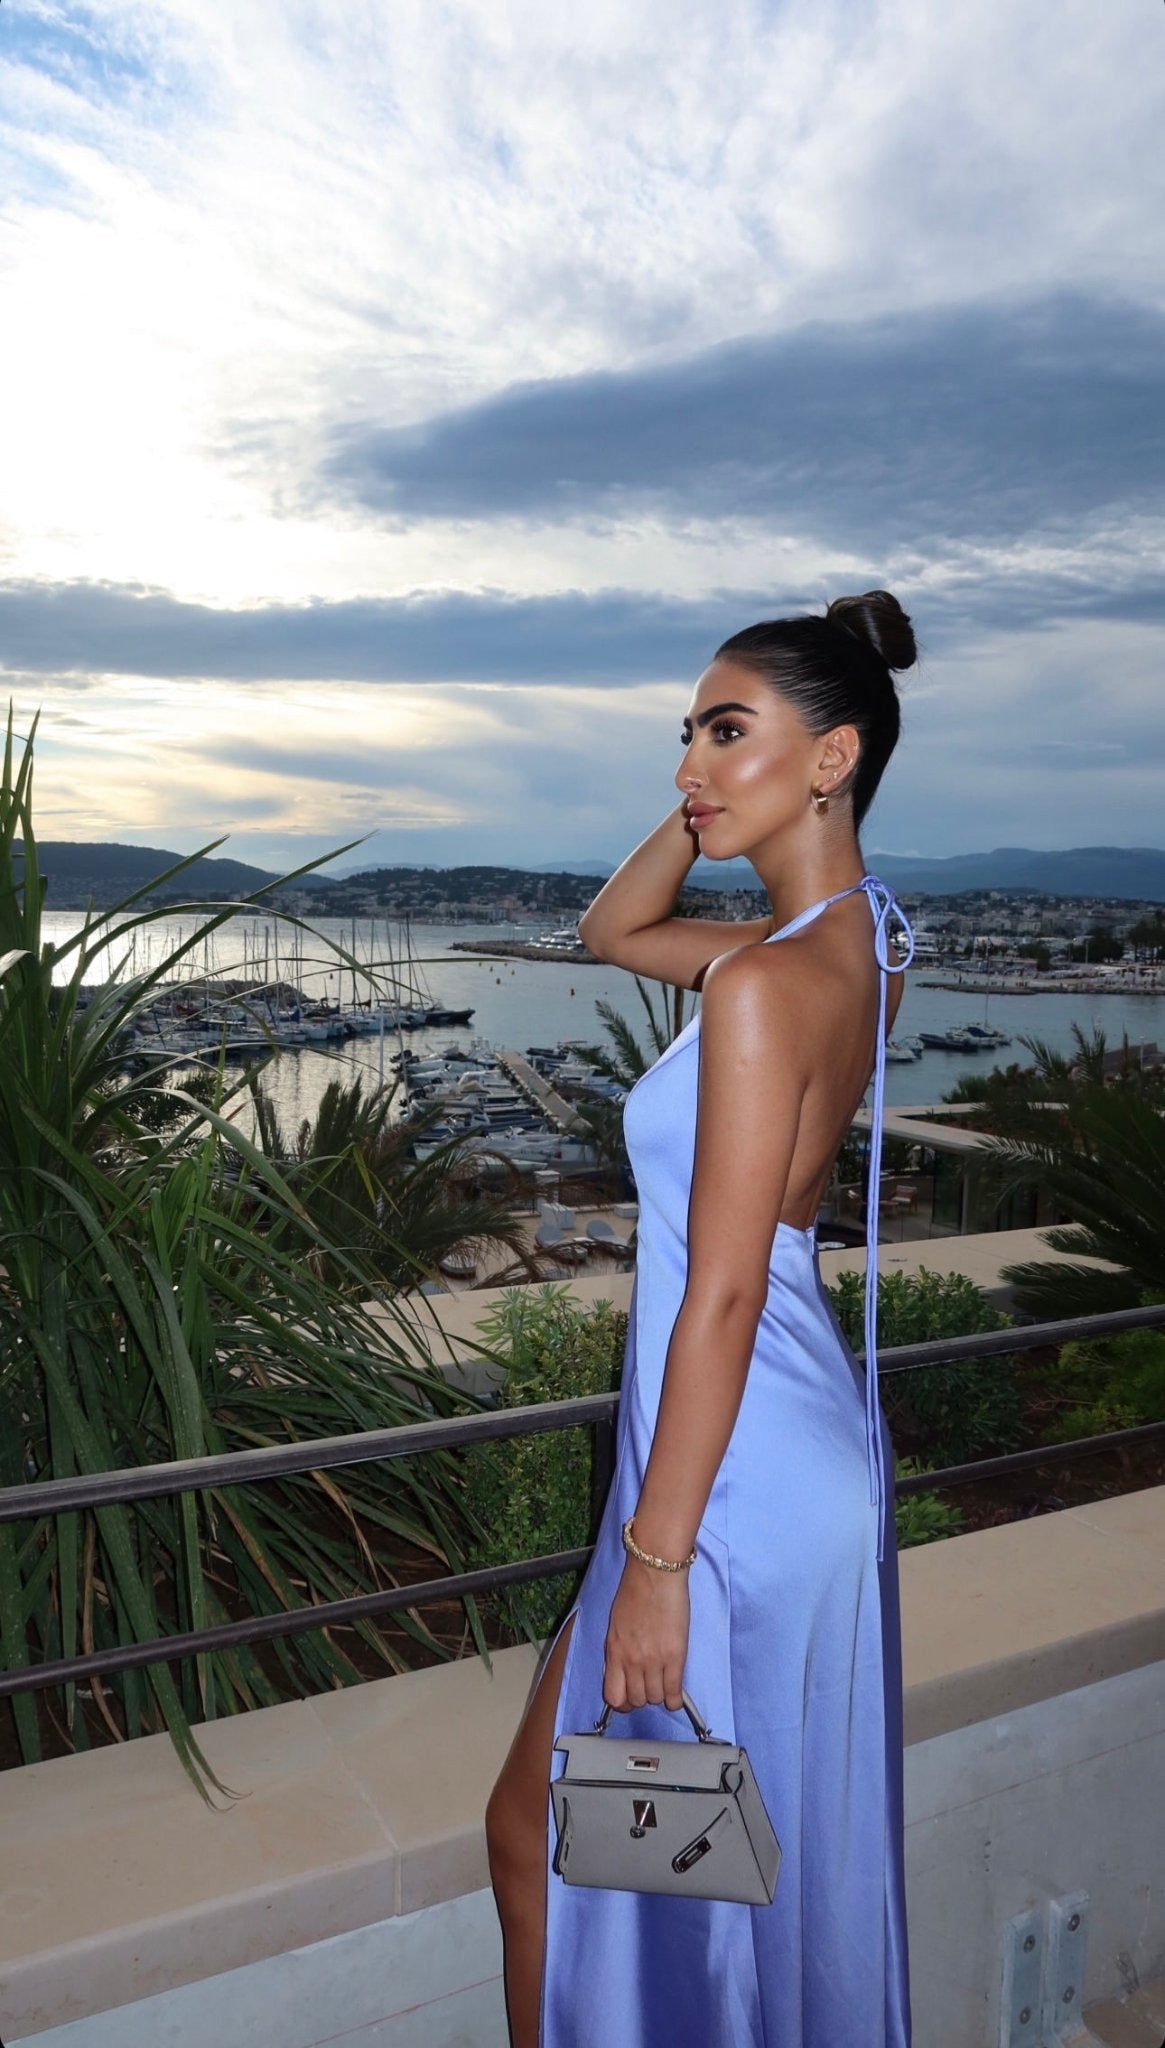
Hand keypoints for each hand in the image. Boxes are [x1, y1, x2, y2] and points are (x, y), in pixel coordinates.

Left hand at [603, 1555, 689, 1713]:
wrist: (655, 1572)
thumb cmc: (635, 1591)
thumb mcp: (616, 1625)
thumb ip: (618, 1650)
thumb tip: (623, 1671)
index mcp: (614, 1651)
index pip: (613, 1696)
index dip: (622, 1703)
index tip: (629, 1699)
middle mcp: (631, 1660)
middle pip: (636, 1700)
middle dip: (643, 1697)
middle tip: (650, 1686)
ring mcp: (653, 1661)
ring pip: (655, 1698)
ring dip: (660, 1695)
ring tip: (664, 1683)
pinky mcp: (675, 1657)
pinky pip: (674, 1693)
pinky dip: (675, 1699)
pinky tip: (676, 1695)